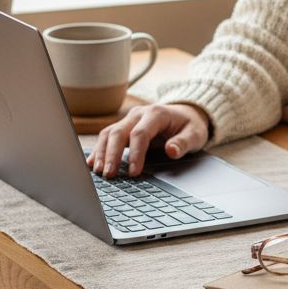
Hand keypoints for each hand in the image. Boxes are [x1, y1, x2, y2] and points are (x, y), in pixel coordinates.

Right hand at [87, 102, 210, 177]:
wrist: (185, 114)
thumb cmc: (190, 126)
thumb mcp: (195, 134)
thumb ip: (184, 143)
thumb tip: (171, 151)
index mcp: (156, 114)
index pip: (140, 133)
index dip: (136, 153)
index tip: (134, 172)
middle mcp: (139, 114)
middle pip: (119, 132)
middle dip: (112, 154)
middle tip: (109, 174)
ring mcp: (129, 119)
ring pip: (109, 133)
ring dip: (101, 152)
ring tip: (98, 171)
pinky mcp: (124, 127)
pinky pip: (107, 136)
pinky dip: (99, 149)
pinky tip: (92, 163)